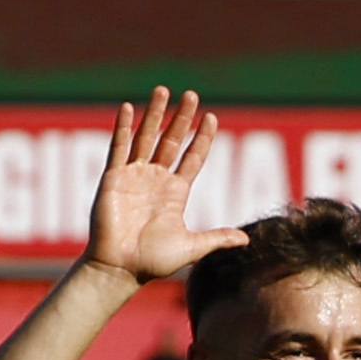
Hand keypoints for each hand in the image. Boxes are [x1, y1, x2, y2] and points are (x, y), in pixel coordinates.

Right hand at [84, 88, 251, 284]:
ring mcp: (134, 176)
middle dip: (181, 118)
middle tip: (191, 95)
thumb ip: (217, 238)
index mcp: (175, 193)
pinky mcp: (113, 178)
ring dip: (154, 114)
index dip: (202, 138)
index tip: (212, 117)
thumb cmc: (153, 261)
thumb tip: (247, 240)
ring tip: (163, 90)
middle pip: (171, 141)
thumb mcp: (192, 247)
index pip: (192, 158)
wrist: (121, 269)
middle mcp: (156, 179)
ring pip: (146, 137)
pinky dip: (122, 127)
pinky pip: (118, 147)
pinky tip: (128, 108)